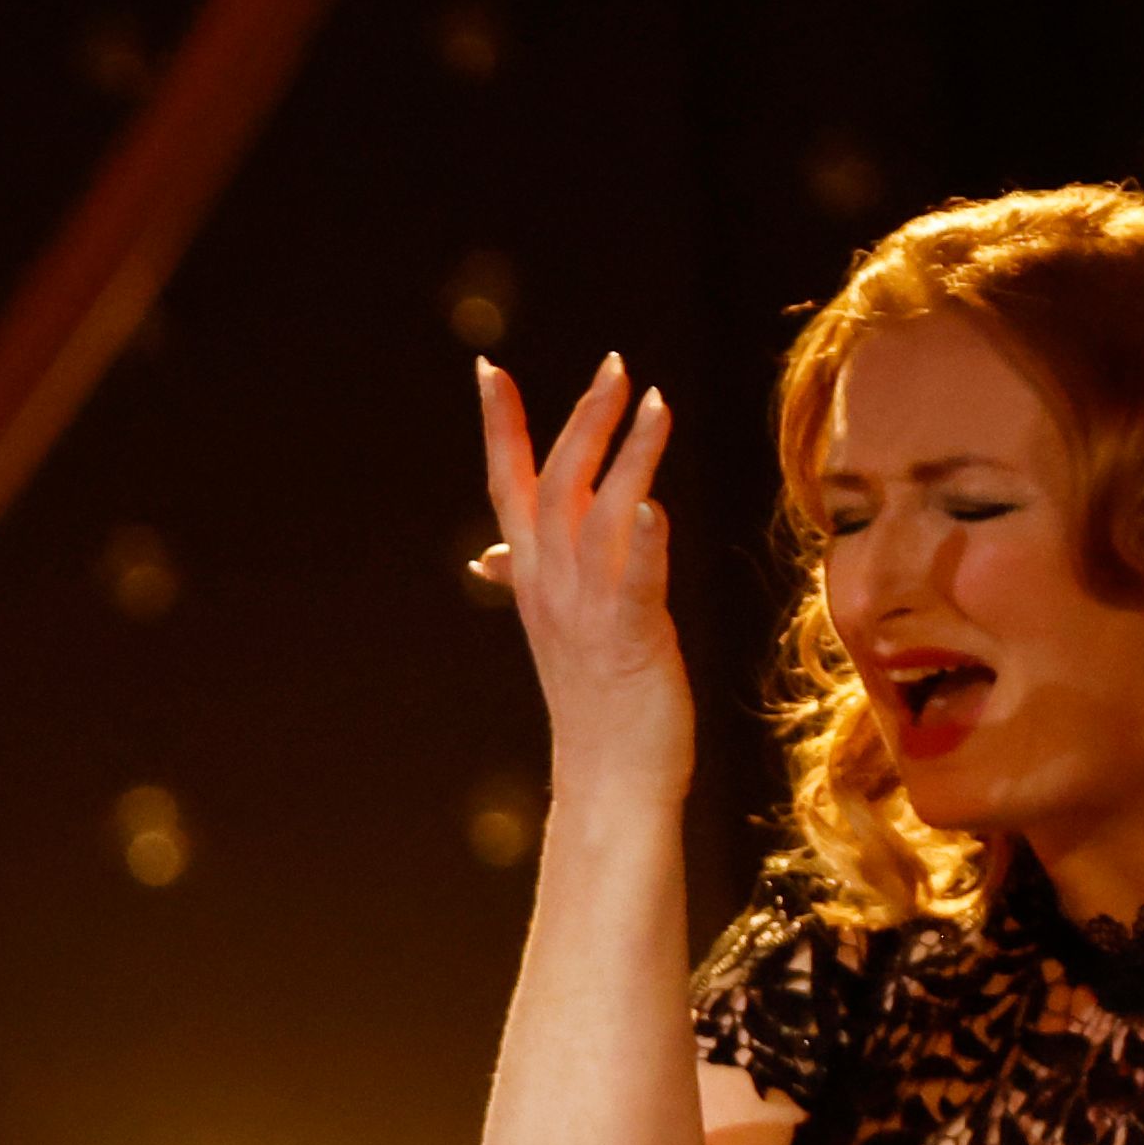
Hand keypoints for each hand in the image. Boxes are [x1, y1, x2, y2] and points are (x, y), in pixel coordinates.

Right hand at [476, 351, 696, 801]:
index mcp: (532, 578)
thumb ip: (529, 578)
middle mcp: (550, 587)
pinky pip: (632, 579)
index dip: (498, 427)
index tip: (489, 370)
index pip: (505, 486)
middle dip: (580, 419)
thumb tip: (489, 556)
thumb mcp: (558, 629)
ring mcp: (586, 612)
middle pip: (553, 484)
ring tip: (655, 401)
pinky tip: (653, 499)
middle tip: (615, 364)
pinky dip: (641, 538)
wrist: (610, 780)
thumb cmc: (595, 701)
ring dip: (625, 454)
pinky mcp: (629, 638)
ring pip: (593, 515)